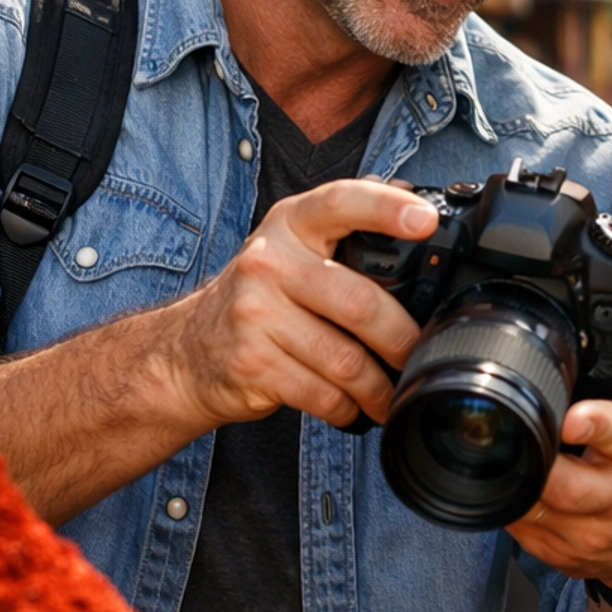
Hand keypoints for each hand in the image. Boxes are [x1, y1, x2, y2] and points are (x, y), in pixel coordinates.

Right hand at [165, 180, 437, 431]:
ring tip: (391, 394)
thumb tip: (418, 210)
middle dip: (402, 340)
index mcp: (290, 225)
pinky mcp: (252, 364)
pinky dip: (348, 409)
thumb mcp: (291, 250)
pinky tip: (352, 408)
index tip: (425, 221)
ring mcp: (255, 315)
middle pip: (359, 303)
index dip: (386, 208)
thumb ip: (345, 233)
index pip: (341, 202)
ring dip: (379, 388)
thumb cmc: (260, 299)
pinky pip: (323, 394)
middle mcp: (268, 263)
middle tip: (420, 356)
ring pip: (346, 360)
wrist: (186, 353)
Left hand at [508, 299, 611, 595]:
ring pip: (535, 511)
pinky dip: (504, 498)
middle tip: (513, 432)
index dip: (599, 427)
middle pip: (570, 488)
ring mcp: (589, 534)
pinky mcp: (559, 554)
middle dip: (540, 464)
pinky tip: (504, 474)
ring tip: (500, 447)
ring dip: (513, 479)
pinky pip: (517, 526)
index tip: (572, 418)